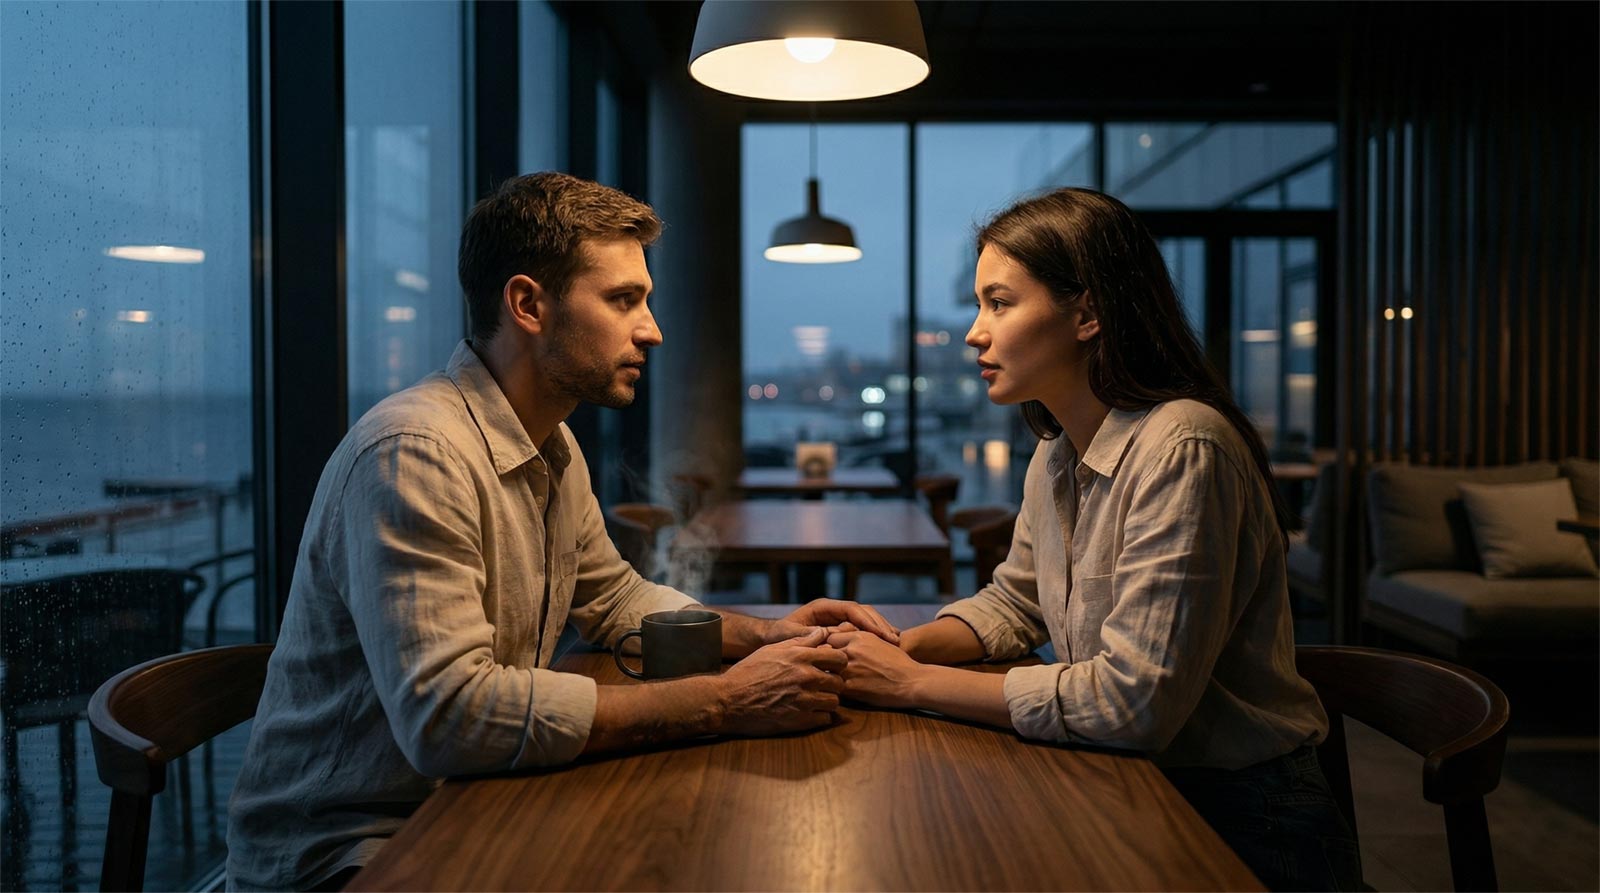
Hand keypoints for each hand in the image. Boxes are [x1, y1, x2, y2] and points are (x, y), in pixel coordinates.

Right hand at [715, 628, 846, 735]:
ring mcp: (804, 700)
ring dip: (827, 700)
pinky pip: (825, 718)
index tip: (830, 667)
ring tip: (815, 699)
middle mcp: (806, 677)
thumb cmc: (749, 671)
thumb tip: (822, 632)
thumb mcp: (773, 649)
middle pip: (840, 681)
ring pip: (835, 701)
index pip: (840, 658)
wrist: (729, 700)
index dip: (838, 663)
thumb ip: (801, 640)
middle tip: (822, 685)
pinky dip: (820, 716)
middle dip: (833, 683)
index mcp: (801, 657)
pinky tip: (809, 711)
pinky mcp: (800, 721)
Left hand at [772, 598, 900, 644]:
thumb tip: (823, 635)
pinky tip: (888, 647)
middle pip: (863, 612)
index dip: (868, 621)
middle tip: (895, 639)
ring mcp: (838, 620)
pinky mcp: (841, 630)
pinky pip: (862, 630)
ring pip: (866, 620)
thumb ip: (804, 635)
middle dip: (880, 624)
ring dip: (881, 630)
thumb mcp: (788, 635)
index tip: (882, 634)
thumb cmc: (777, 636)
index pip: (851, 609)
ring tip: (896, 643)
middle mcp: (833, 611)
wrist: (771, 638)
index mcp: (823, 607)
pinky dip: (876, 637)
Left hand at [826, 630, 927, 709]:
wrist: (912, 682)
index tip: (829, 652)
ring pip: (825, 669)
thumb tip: (840, 633)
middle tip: (823, 666)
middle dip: (823, 659)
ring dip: (826, 674)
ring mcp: (850, 669)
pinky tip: (838, 690)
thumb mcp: (878, 641)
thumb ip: (858, 637)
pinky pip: (833, 686)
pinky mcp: (851, 688)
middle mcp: (852, 651)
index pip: (830, 637)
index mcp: (859, 637)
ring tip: (827, 679)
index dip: (828, 645)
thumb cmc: (898, 662)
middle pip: (824, 652)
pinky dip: (834, 688)